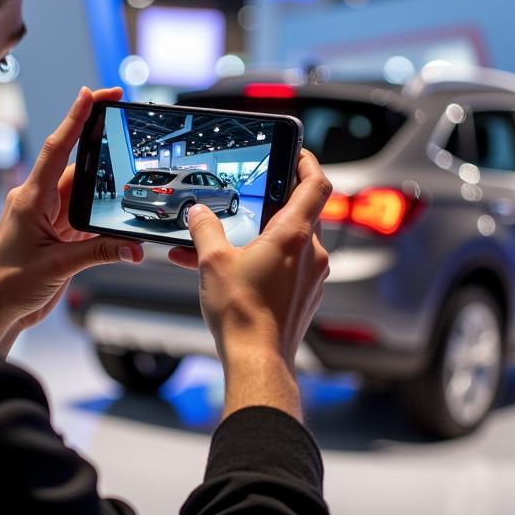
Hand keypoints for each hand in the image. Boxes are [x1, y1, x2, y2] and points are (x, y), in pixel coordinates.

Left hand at [0, 86, 143, 354]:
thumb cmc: (6, 285)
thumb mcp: (56, 267)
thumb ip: (98, 253)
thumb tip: (133, 248)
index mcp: (31, 199)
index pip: (56, 149)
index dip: (75, 118)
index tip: (93, 93)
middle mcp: (40, 203)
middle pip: (77, 168)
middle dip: (101, 145)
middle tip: (124, 116)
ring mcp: (49, 220)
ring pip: (86, 195)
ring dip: (107, 192)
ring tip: (133, 178)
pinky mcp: (58, 238)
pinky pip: (87, 220)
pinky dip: (104, 221)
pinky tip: (121, 224)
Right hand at [167, 150, 331, 418]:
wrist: (258, 360)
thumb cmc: (242, 314)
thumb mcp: (213, 262)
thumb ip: (205, 229)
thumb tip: (198, 212)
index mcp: (293, 235)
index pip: (316, 185)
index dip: (308, 163)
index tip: (297, 154)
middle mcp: (311, 253)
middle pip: (304, 213)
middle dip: (277, 204)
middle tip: (254, 199)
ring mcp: (313, 277)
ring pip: (293, 243)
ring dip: (266, 237)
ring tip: (231, 244)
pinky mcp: (306, 297)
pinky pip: (290, 268)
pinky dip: (268, 262)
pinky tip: (237, 271)